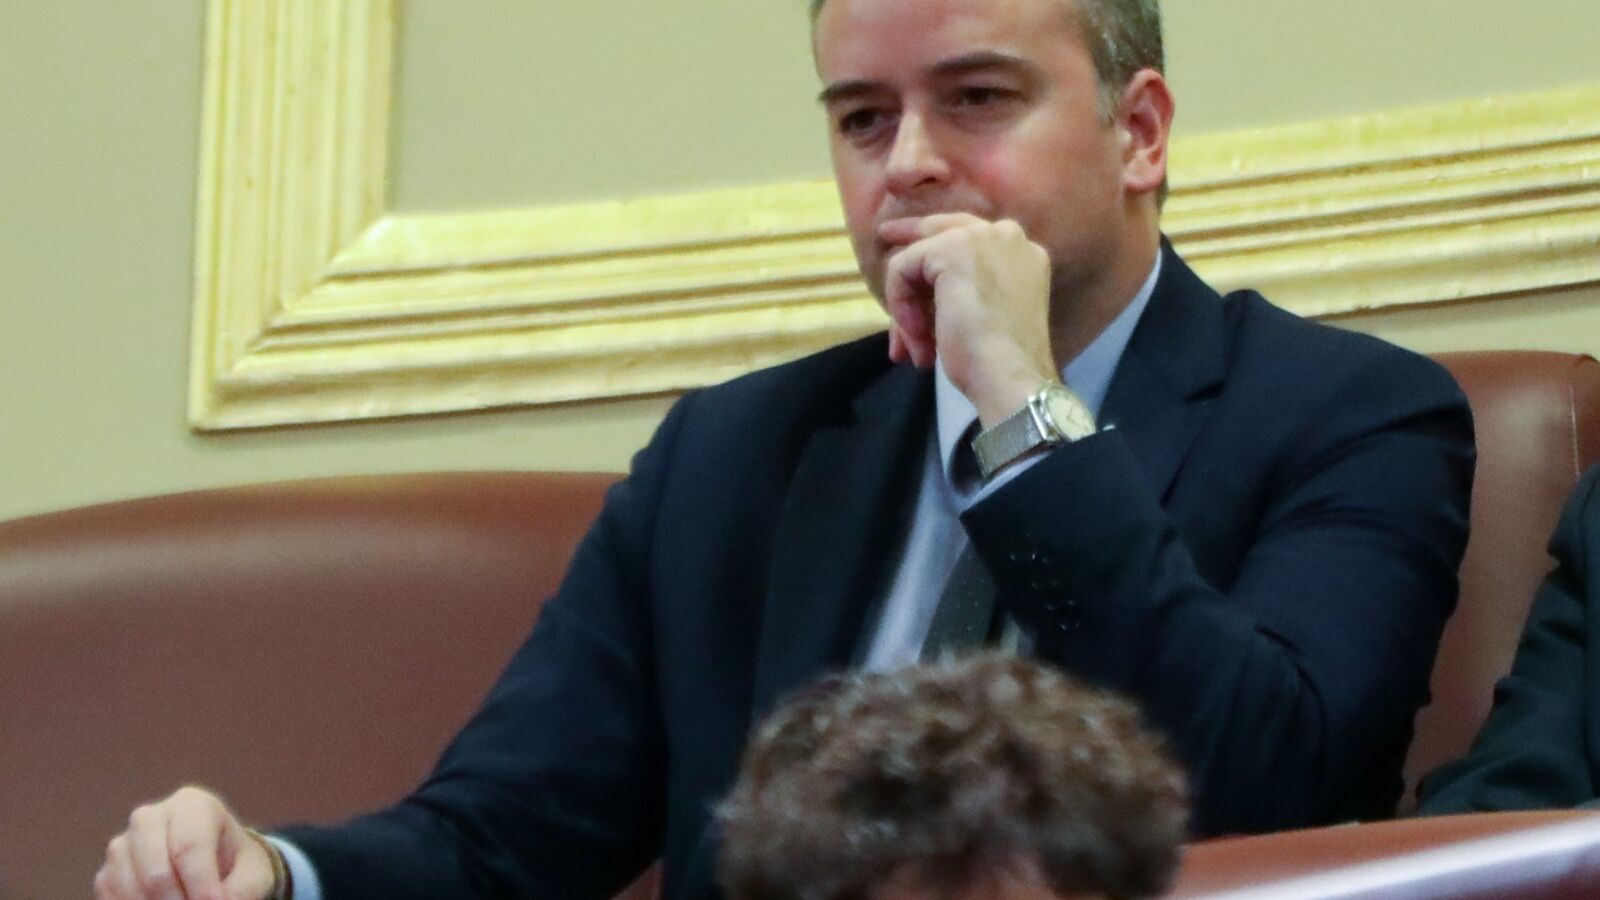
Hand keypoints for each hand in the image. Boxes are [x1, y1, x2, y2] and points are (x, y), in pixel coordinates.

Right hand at [94, 786, 278, 899]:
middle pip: (156, 872)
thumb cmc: (236, 865)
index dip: (201, 885)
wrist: (215, 865)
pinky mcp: (107, 872)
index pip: (189, 847)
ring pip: (131, 888)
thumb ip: (241, 892)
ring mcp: (123, 845)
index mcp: (191, 805)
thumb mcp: (252, 874)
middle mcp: (149, 818)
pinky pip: (112, 898)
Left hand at [878, 214, 1058, 425]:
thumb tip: (916, 304)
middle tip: (884, 234)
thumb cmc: (1001, 361)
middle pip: (942, 231)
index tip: (912, 245)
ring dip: (908, 309)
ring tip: (915, 350)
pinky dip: (901, 305)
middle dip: (911, 238)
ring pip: (919, 259)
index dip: (937, 244)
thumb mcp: (983, 318)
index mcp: (1022, 255)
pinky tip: (917, 338)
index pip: (970, 237)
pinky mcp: (950, 248)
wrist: (1010, 373)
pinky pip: (903, 268)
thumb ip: (960, 294)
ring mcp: (980, 237)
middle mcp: (1006, 236)